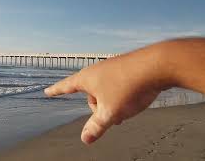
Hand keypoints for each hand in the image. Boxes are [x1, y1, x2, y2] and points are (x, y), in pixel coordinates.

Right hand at [44, 47, 168, 144]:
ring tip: (125, 109)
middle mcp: (97, 70)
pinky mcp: (125, 68)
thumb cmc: (128, 87)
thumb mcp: (110, 112)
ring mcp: (112, 68)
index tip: (48, 92)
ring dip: (112, 104)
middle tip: (112, 117)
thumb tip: (85, 139)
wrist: (157, 65)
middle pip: (90, 95)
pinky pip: (117, 86)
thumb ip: (96, 127)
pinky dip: (121, 96)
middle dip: (98, 109)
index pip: (66, 86)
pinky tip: (133, 99)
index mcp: (87, 79)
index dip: (56, 91)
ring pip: (105, 92)